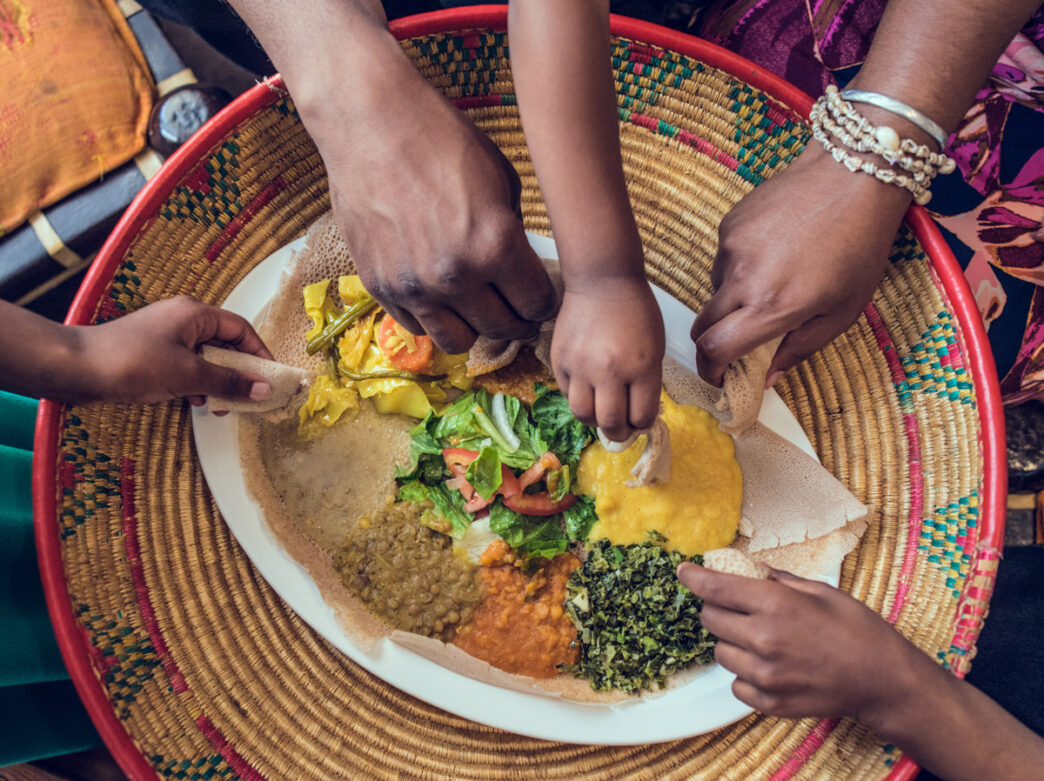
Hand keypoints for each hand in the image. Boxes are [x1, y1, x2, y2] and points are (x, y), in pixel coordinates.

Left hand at [75, 296, 272, 405]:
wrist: (76, 369)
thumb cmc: (131, 363)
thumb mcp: (188, 375)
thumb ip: (228, 381)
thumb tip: (263, 388)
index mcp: (195, 314)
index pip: (241, 329)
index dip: (260, 353)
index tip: (270, 378)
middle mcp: (183, 319)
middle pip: (225, 343)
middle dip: (238, 372)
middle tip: (248, 396)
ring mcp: (167, 336)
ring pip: (206, 357)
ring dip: (217, 380)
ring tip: (220, 404)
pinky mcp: (153, 352)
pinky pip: (187, 365)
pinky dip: (196, 382)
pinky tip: (195, 401)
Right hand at [301, 48, 557, 354]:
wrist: (368, 122)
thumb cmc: (440, 139)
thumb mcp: (501, 178)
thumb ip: (514, 232)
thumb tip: (521, 268)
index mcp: (495, 245)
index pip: (537, 304)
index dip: (544, 302)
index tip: (540, 296)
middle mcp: (455, 275)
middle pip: (502, 329)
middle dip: (516, 319)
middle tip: (516, 306)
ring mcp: (414, 286)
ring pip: (458, 342)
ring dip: (474, 327)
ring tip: (476, 306)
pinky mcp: (380, 286)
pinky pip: (418, 326)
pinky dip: (434, 317)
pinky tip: (440, 294)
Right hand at [551, 276, 664, 439]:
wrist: (602, 280)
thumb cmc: (636, 311)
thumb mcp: (655, 347)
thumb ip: (647, 381)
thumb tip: (638, 413)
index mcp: (641, 367)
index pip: (641, 417)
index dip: (643, 424)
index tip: (641, 420)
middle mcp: (609, 371)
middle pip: (611, 423)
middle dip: (620, 433)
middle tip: (622, 429)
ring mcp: (581, 367)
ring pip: (583, 415)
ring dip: (594, 420)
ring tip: (601, 412)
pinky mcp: (559, 360)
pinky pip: (567, 394)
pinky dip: (579, 398)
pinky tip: (588, 388)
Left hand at [676, 562, 929, 724]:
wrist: (883, 680)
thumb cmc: (857, 629)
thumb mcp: (820, 591)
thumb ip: (779, 580)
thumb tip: (753, 570)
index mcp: (774, 605)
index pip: (716, 588)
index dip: (694, 578)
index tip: (683, 572)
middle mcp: (763, 639)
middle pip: (710, 619)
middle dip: (718, 609)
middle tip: (739, 608)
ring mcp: (764, 674)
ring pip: (721, 652)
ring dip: (733, 642)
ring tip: (762, 640)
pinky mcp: (769, 701)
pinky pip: (736, 684)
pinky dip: (745, 674)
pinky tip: (769, 666)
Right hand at [690, 143, 910, 385]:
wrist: (854, 174)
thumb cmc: (860, 245)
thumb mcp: (843, 310)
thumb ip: (801, 348)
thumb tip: (768, 377)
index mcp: (772, 307)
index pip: (715, 350)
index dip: (710, 370)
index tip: (718, 377)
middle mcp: (743, 279)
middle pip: (703, 325)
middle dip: (712, 342)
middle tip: (733, 344)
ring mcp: (731, 249)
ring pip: (715, 291)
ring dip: (733, 299)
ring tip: (773, 282)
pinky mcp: (730, 224)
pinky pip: (724, 259)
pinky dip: (740, 267)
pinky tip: (773, 251)